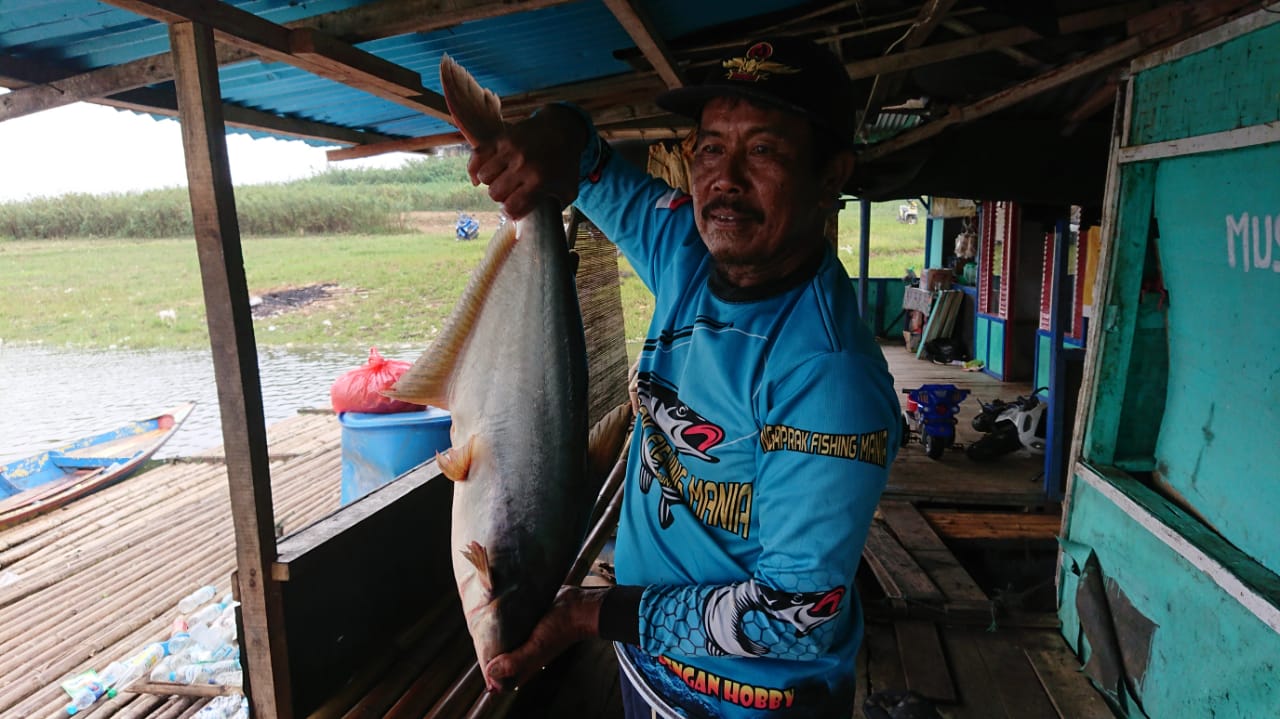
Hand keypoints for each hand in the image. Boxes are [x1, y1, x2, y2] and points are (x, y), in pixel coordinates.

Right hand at [468, 105, 589, 219]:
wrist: (562, 128)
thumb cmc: (565, 163)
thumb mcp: (569, 190)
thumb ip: (557, 208)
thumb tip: (542, 225)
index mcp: (539, 181)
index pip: (512, 208)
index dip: (510, 213)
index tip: (513, 211)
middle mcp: (523, 166)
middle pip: (496, 193)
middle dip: (501, 197)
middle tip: (509, 193)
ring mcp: (510, 151)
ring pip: (484, 176)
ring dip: (491, 182)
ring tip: (500, 180)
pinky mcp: (500, 138)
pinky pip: (477, 156)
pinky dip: (475, 168)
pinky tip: (481, 174)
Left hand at [483, 585, 607, 691]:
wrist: (576, 606)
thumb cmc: (560, 629)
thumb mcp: (537, 648)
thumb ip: (515, 661)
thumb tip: (491, 671)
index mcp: (526, 665)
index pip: (501, 677)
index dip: (489, 674)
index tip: (480, 660)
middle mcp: (524, 652)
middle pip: (499, 658)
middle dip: (487, 653)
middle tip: (478, 638)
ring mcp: (524, 637)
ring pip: (503, 641)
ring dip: (493, 636)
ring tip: (481, 624)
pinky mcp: (526, 622)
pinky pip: (510, 625)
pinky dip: (502, 622)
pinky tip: (494, 614)